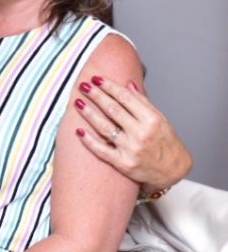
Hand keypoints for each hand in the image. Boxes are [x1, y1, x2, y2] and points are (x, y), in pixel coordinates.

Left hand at [75, 76, 192, 192]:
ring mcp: (131, 149)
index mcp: (151, 120)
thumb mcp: (161, 120)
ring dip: (89, 113)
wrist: (173, 172)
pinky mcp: (123, 163)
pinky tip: (78, 131)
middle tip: (83, 85)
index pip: (126, 98)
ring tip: (78, 102)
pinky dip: (89, 140)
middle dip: (96, 96)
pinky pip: (101, 150)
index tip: (97, 79)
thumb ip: (143, 102)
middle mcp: (141, 133)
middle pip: (113, 110)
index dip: (109, 87)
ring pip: (105, 127)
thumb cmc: (167, 144)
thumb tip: (128, 84)